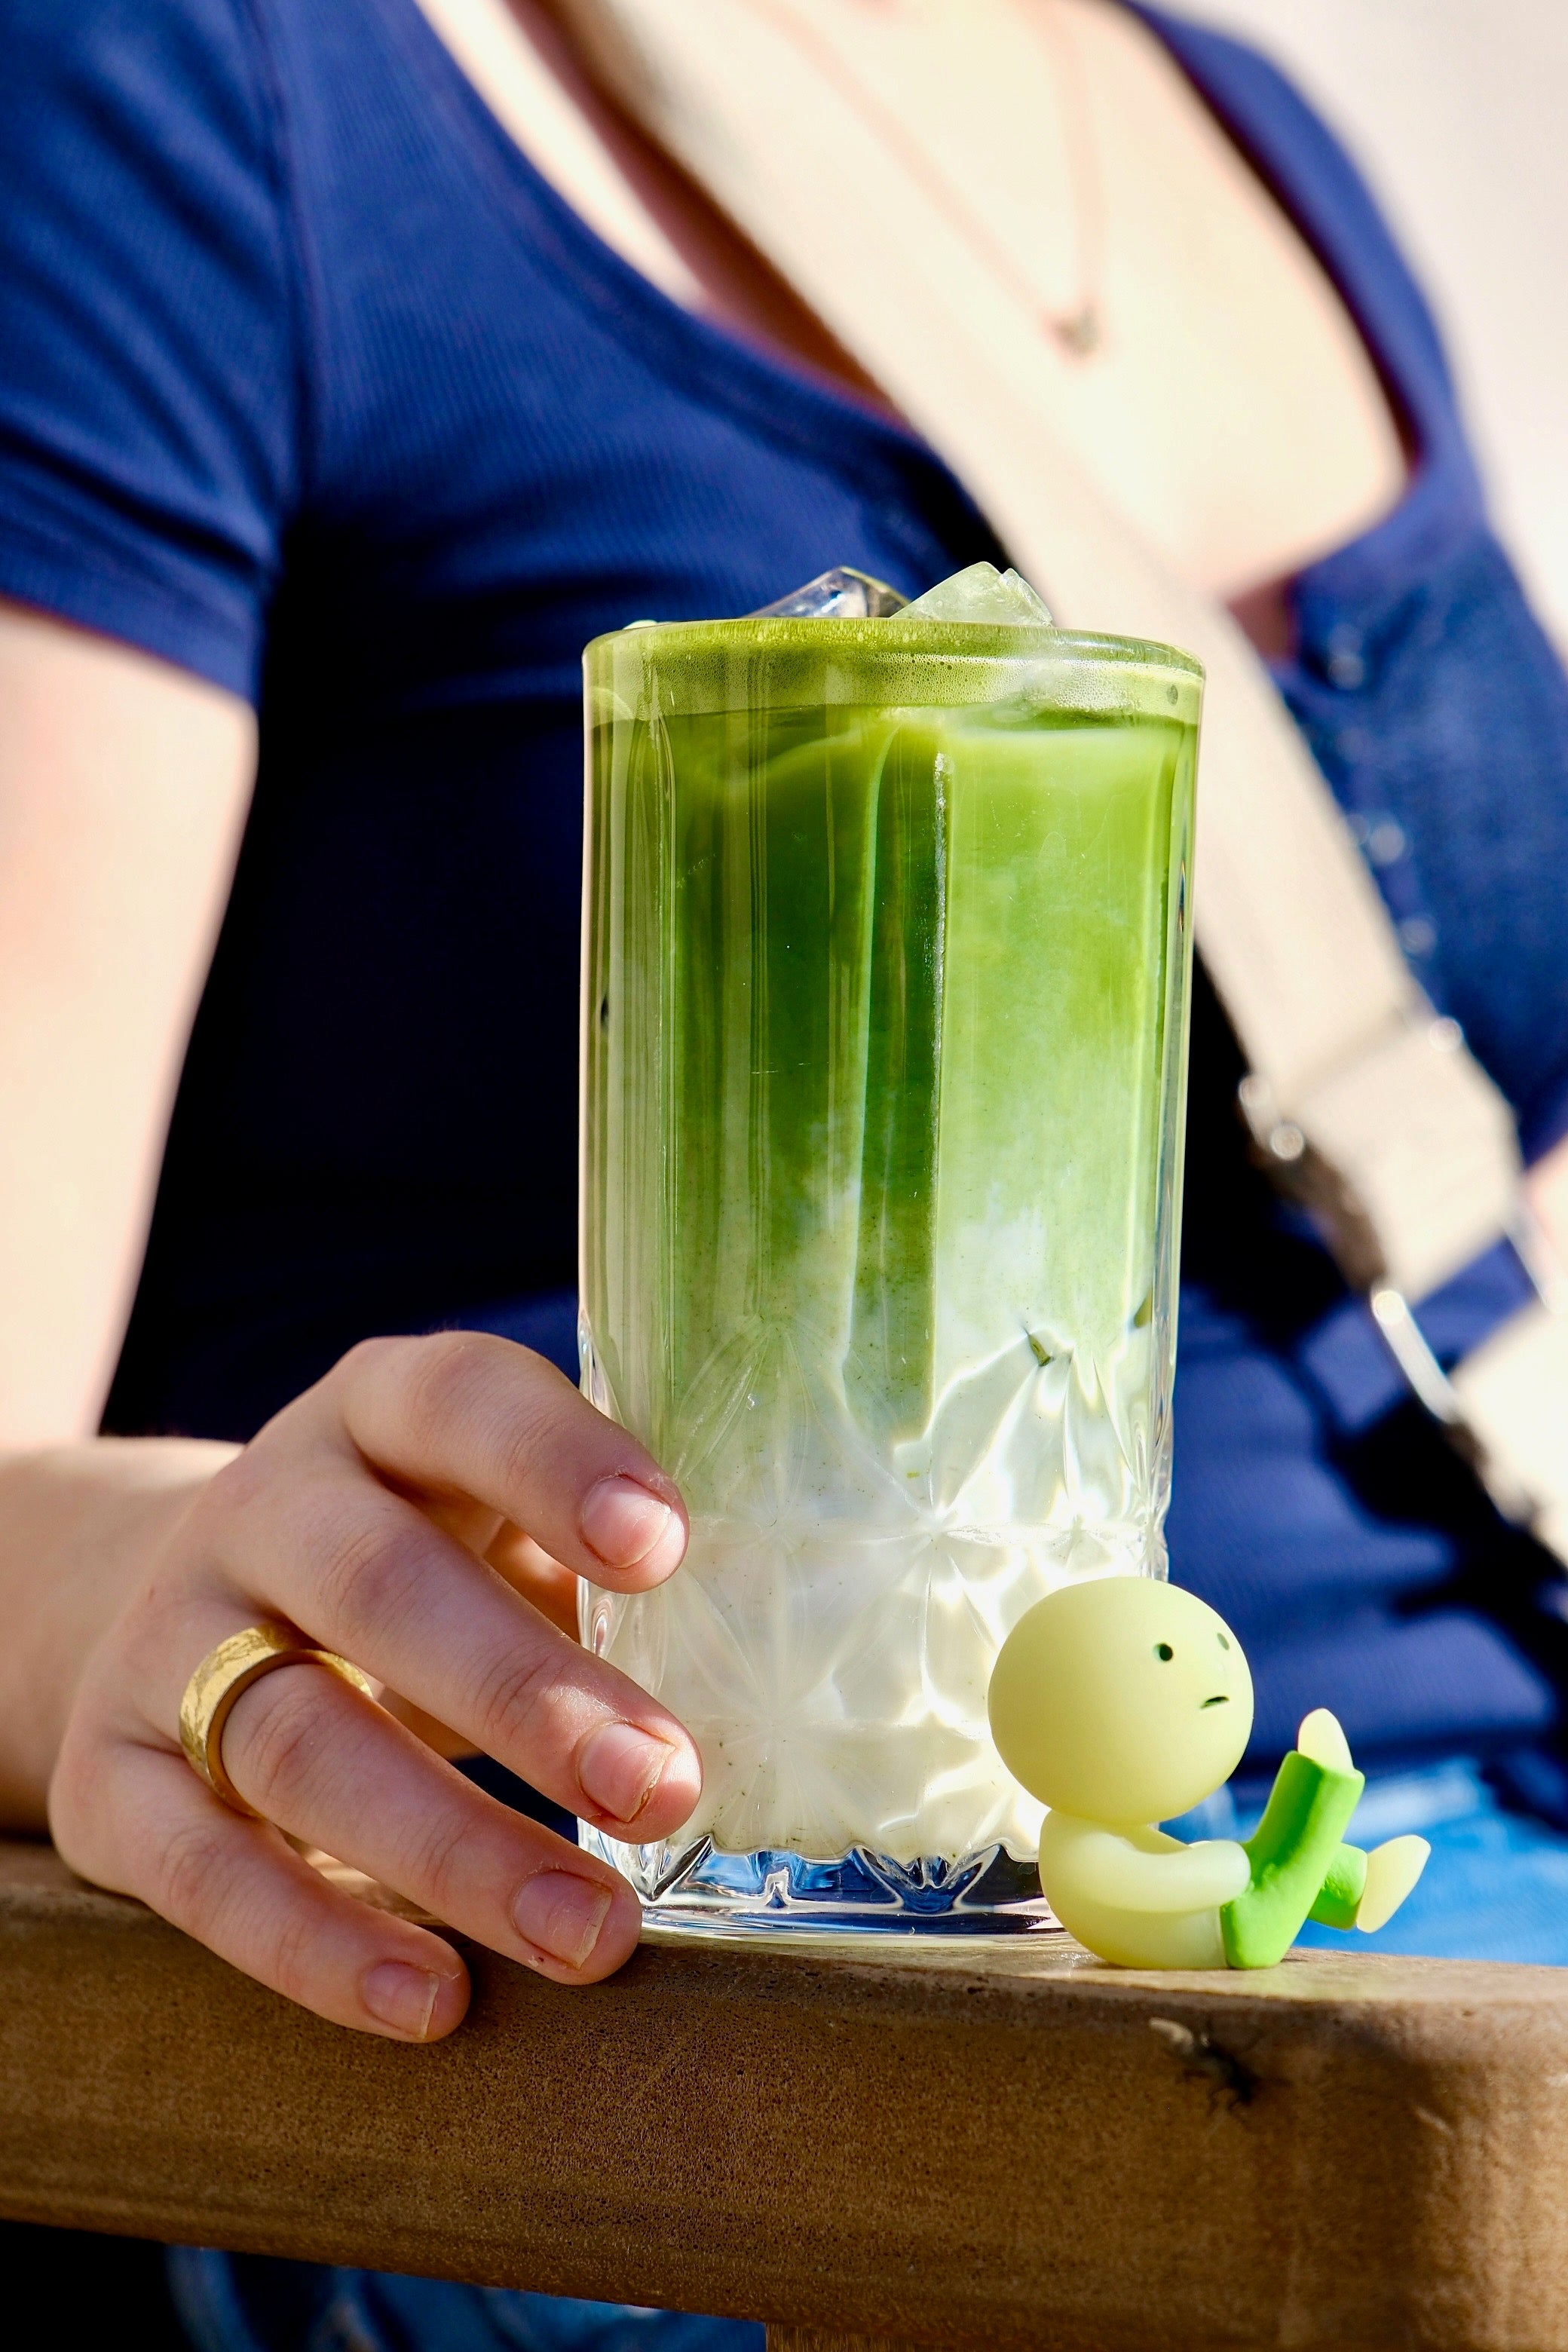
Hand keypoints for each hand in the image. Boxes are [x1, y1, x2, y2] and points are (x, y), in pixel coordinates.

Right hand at [47, 1333, 700, 2038]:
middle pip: (378, 1582)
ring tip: (590, 1935)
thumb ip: (600, 1574)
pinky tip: (435, 1997)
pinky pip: (199, 1869)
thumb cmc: (428, 1572)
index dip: (555, 1461)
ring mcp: (170, 1639)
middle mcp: (264, 1507)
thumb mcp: (499, 1532)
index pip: (457, 1398)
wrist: (201, 1622)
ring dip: (452, 1846)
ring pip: (297, 1737)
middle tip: (661, 1787)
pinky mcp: (110, 1778)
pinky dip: (317, 1941)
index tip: (664, 1547)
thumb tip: (773, 1679)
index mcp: (377, 1415)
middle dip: (526, 1691)